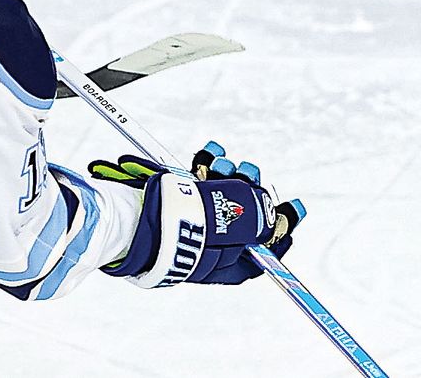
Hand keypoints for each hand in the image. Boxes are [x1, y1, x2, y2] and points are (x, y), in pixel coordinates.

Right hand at [88, 141, 304, 286]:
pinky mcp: (164, 207)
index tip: (292, 209)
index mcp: (220, 266)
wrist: (128, 219)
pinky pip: (190, 188)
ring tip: (222, 161)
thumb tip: (272, 214)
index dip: (278, 231)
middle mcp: (203, 249)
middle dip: (246, 190)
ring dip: (224, 175)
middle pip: (237, 219)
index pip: (259, 254)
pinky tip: (209, 154)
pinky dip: (201, 169)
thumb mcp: (233, 221)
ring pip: (214, 198)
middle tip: (248, 171)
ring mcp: (182, 227)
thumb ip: (256, 216)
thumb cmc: (181, 226)